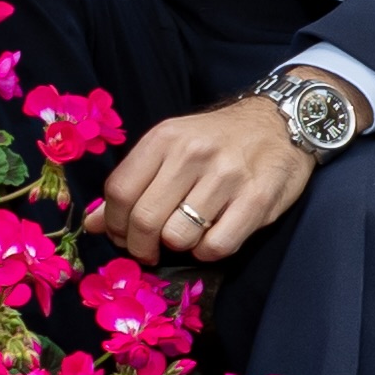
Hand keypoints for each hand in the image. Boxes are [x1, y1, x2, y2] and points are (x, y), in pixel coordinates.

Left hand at [86, 97, 316, 265]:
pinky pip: (217, 246)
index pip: (120, 192)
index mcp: (165, 138)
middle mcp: (193, 153)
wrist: (281, 122)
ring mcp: (228, 176)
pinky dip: (208, 252)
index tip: (123, 235)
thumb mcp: (171, 147)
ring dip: (178, 247)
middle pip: (145, 219)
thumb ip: (133, 182)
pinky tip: (211, 238)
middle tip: (150, 249)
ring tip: (186, 237)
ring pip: (179, 236)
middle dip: (141, 246)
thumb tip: (94, 224)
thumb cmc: (219, 139)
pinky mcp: (258, 199)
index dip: (114, 224)